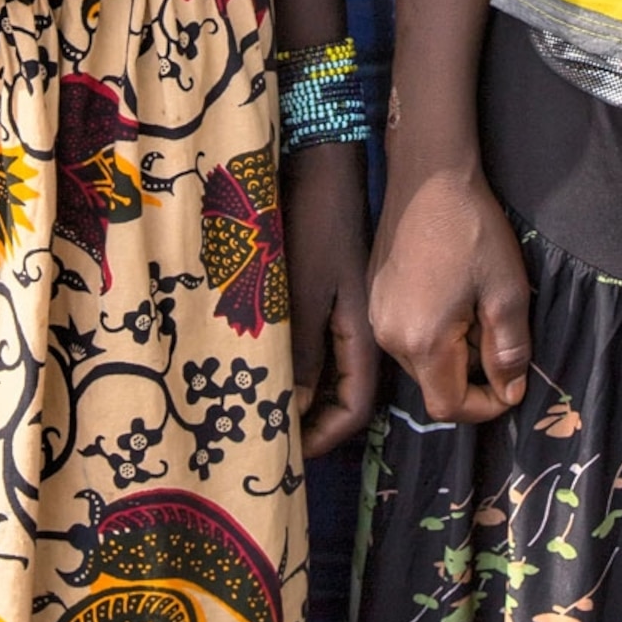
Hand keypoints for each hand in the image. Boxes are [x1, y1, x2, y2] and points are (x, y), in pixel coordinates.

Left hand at [281, 143, 376, 457]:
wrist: (325, 164)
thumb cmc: (314, 226)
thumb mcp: (302, 294)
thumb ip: (300, 354)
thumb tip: (293, 414)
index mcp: (364, 334)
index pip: (354, 408)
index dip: (324, 437)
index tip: (288, 457)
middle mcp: (360, 328)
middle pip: (342, 393)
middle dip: (309, 422)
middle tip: (266, 439)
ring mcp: (345, 309)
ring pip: (327, 368)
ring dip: (298, 392)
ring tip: (257, 406)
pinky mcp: (329, 291)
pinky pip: (315, 340)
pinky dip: (294, 361)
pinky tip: (262, 361)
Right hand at [368, 162, 530, 423]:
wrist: (429, 176)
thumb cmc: (473, 230)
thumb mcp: (507, 291)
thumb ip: (510, 349)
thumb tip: (511, 391)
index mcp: (422, 342)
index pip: (449, 407)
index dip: (486, 406)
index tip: (512, 384)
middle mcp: (389, 337)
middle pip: (434, 385)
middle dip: (471, 376)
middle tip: (498, 336)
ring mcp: (376, 316)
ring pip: (420, 361)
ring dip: (453, 353)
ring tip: (477, 311)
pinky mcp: (373, 294)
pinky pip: (406, 334)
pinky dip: (433, 332)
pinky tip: (452, 296)